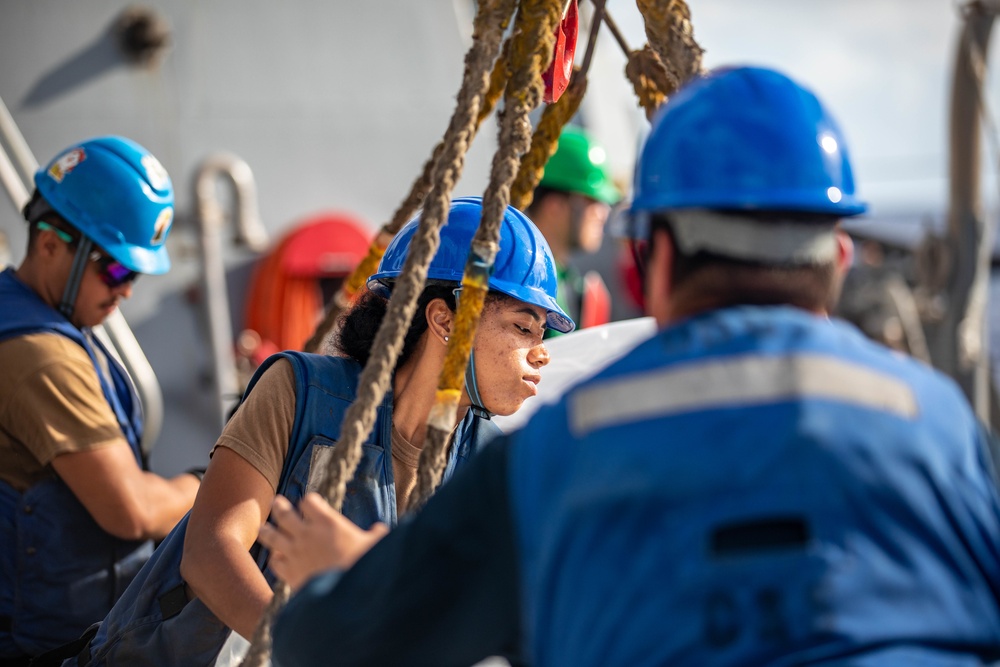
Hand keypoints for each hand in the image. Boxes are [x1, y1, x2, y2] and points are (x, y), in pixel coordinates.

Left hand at [257, 492, 388, 591]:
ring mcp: (295, 553)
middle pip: (284, 513)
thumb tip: (380, 530)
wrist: (349, 596)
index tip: (311, 504)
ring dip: (268, 530)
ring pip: (272, 536)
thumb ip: (376, 535)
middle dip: (280, 506)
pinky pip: (275, 562)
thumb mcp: (376, 545)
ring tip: (264, 527)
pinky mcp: (290, 573)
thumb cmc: (365, 565)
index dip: (310, 501)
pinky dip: (276, 559)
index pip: (309, 501)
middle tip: (277, 502)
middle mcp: (307, 534)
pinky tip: (278, 559)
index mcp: (327, 522)